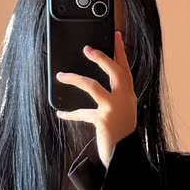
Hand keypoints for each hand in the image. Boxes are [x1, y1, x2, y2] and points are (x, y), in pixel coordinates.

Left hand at [55, 30, 138, 166]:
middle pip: (114, 71)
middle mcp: (124, 98)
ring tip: (61, 76)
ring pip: (92, 86)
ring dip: (75, 79)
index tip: (117, 35)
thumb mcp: (122, 110)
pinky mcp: (103, 120)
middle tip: (87, 49)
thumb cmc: (120, 132)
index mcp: (129, 94)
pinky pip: (82, 113)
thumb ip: (115, 95)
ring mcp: (114, 108)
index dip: (121, 50)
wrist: (124, 155)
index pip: (125, 67)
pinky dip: (70, 113)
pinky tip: (60, 113)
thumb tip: (97, 82)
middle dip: (100, 58)